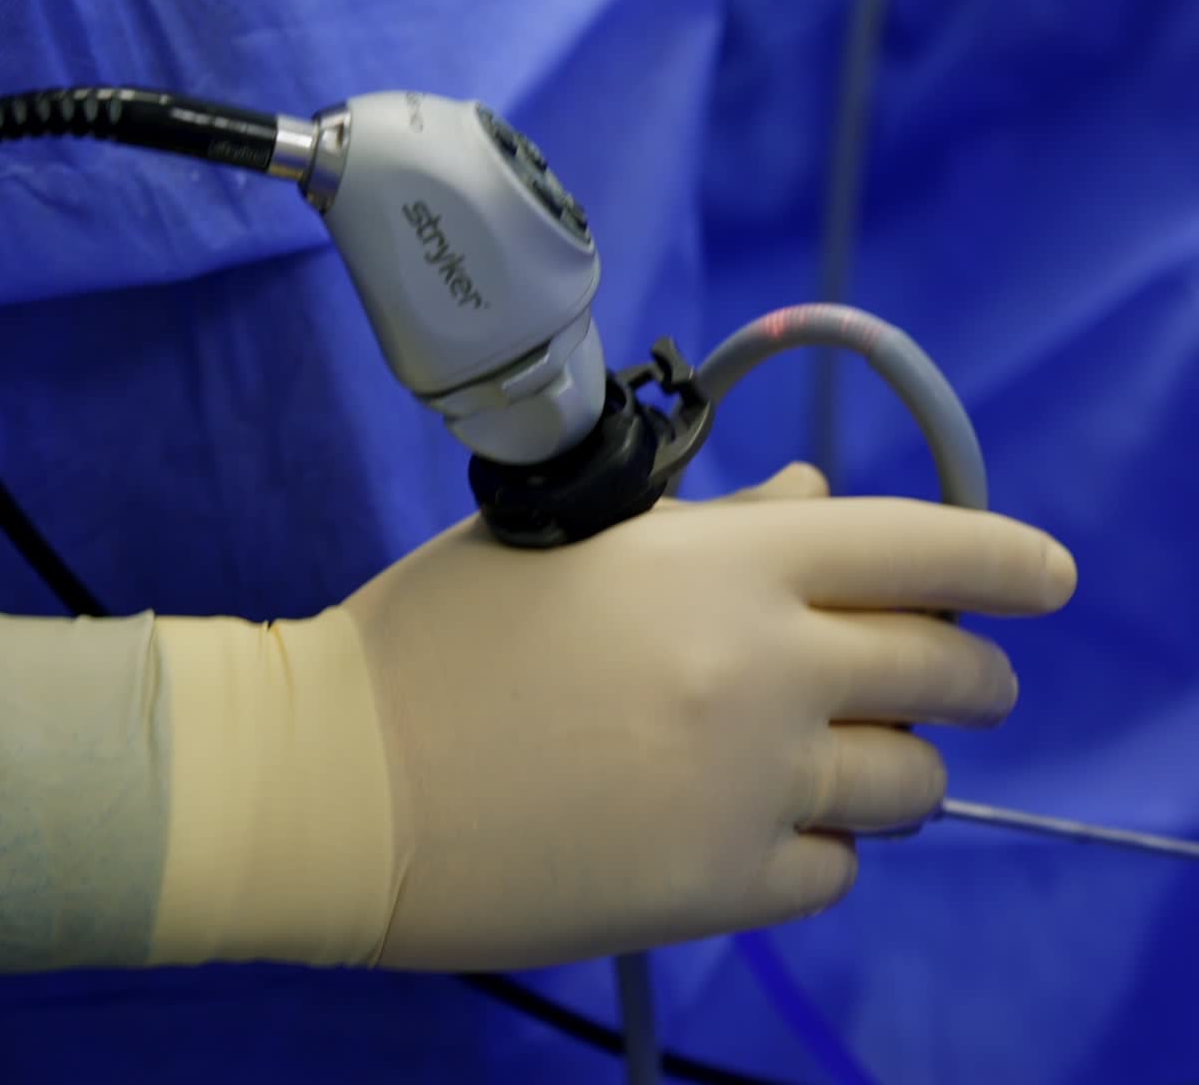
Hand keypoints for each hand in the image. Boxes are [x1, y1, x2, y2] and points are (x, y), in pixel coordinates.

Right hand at [348, 464, 1075, 970]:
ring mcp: (751, 789)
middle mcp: (766, 671)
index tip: (1050, 574)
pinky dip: (821, 842)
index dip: (1006, 556)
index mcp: (727, 565)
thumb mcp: (580, 547)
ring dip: (899, 761)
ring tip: (846, 754)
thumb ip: (719, 526)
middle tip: (963, 676)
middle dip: (973, 671)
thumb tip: (820, 507)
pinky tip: (758, 822)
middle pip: (945, 670)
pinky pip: (835, 869)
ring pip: (911, 784)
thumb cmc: (444, 635)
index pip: (922, 544)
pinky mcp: (718, 890)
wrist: (347, 778)